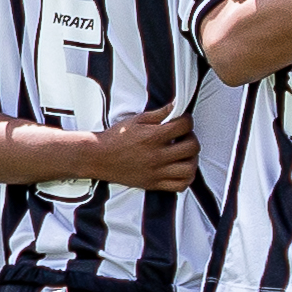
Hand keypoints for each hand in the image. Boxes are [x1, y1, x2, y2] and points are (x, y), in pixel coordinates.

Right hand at [85, 107, 199, 192]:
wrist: (98, 158)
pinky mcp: (154, 184)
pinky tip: (181, 168)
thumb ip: (159, 113)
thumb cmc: (116, 137)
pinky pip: (180, 186)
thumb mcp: (136, 120)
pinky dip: (186, 177)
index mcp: (152, 137)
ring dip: (192, 159)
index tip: (182, 121)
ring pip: (189, 169)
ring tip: (185, 154)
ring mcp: (156, 172)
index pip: (184, 125)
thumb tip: (177, 105)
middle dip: (192, 138)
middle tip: (184, 137)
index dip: (187, 120)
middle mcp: (157, 156)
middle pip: (192, 147)